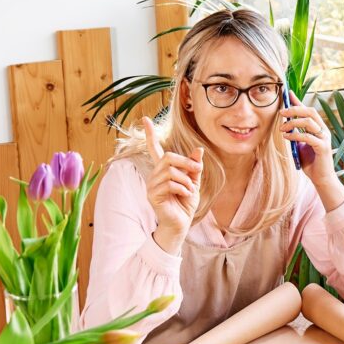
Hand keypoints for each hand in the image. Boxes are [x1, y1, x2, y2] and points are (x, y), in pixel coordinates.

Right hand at [142, 116, 203, 253]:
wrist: (181, 224)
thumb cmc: (185, 203)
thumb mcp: (193, 181)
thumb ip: (194, 166)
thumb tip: (198, 149)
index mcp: (163, 170)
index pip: (154, 149)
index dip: (150, 135)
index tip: (145, 119)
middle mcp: (154, 175)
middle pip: (168, 157)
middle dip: (186, 162)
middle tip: (197, 171)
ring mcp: (151, 185)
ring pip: (170, 171)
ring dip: (186, 179)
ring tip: (190, 189)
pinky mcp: (152, 195)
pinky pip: (169, 184)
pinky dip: (183, 188)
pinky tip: (185, 195)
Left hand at [280, 91, 337, 186]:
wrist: (321, 179)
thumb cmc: (311, 162)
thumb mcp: (300, 145)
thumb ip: (296, 134)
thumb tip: (285, 124)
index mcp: (319, 128)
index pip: (308, 110)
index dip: (298, 101)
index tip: (287, 94)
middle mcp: (324, 130)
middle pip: (310, 112)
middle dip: (294, 109)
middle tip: (281, 112)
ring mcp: (325, 138)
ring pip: (309, 122)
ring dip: (293, 123)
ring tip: (282, 129)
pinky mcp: (323, 147)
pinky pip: (307, 137)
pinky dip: (295, 135)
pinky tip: (286, 137)